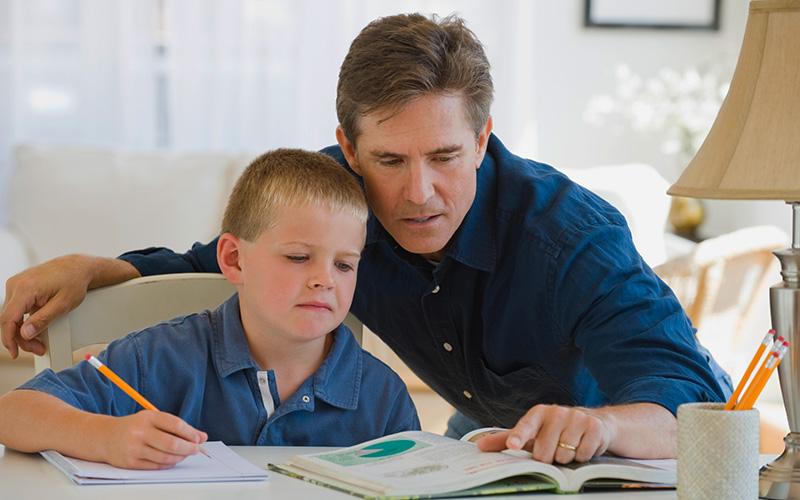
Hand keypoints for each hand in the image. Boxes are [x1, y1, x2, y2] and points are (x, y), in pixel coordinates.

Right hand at [0, 255, 95, 357]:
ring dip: (22, 330)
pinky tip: (34, 329)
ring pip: (10, 315)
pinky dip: (23, 320)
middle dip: (21, 338)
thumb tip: (25, 333)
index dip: (9, 339)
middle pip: (8, 319)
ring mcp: (16, 284)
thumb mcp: (63, 305)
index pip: (8, 319)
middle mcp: (16, 284)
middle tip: (38, 348)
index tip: (15, 352)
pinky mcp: (19, 287)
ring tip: (39, 341)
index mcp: (25, 288)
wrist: (78, 267)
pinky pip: (15, 308)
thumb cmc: (74, 282)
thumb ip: (43, 320)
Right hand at [98, 410, 207, 469]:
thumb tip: (201, 436)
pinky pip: (156, 466)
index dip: (191, 433)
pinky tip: (172, 460)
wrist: (105, 437)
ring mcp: (134, 448)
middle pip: (172, 443)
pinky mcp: (130, 462)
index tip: (199, 438)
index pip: (176, 425)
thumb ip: (177, 427)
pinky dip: (168, 464)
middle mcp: (140, 432)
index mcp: (148, 417)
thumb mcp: (153, 420)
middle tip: (196, 450)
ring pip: (165, 457)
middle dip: (189, 448)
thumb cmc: (135, 427)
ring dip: (180, 457)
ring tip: (184, 454)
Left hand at [476, 404, 614, 463]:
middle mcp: (557, 412)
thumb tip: (480, 446)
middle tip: (554, 449)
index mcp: (538, 413)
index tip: (514, 445)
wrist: (595, 422)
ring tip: (569, 447)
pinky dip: (583, 456)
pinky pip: (583, 454)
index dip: (518, 436)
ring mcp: (577, 418)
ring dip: (566, 458)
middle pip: (545, 451)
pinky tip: (583, 446)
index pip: (526, 426)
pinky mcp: (595, 427)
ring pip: (564, 455)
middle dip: (549, 457)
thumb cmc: (556, 429)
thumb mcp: (532, 432)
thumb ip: (506, 439)